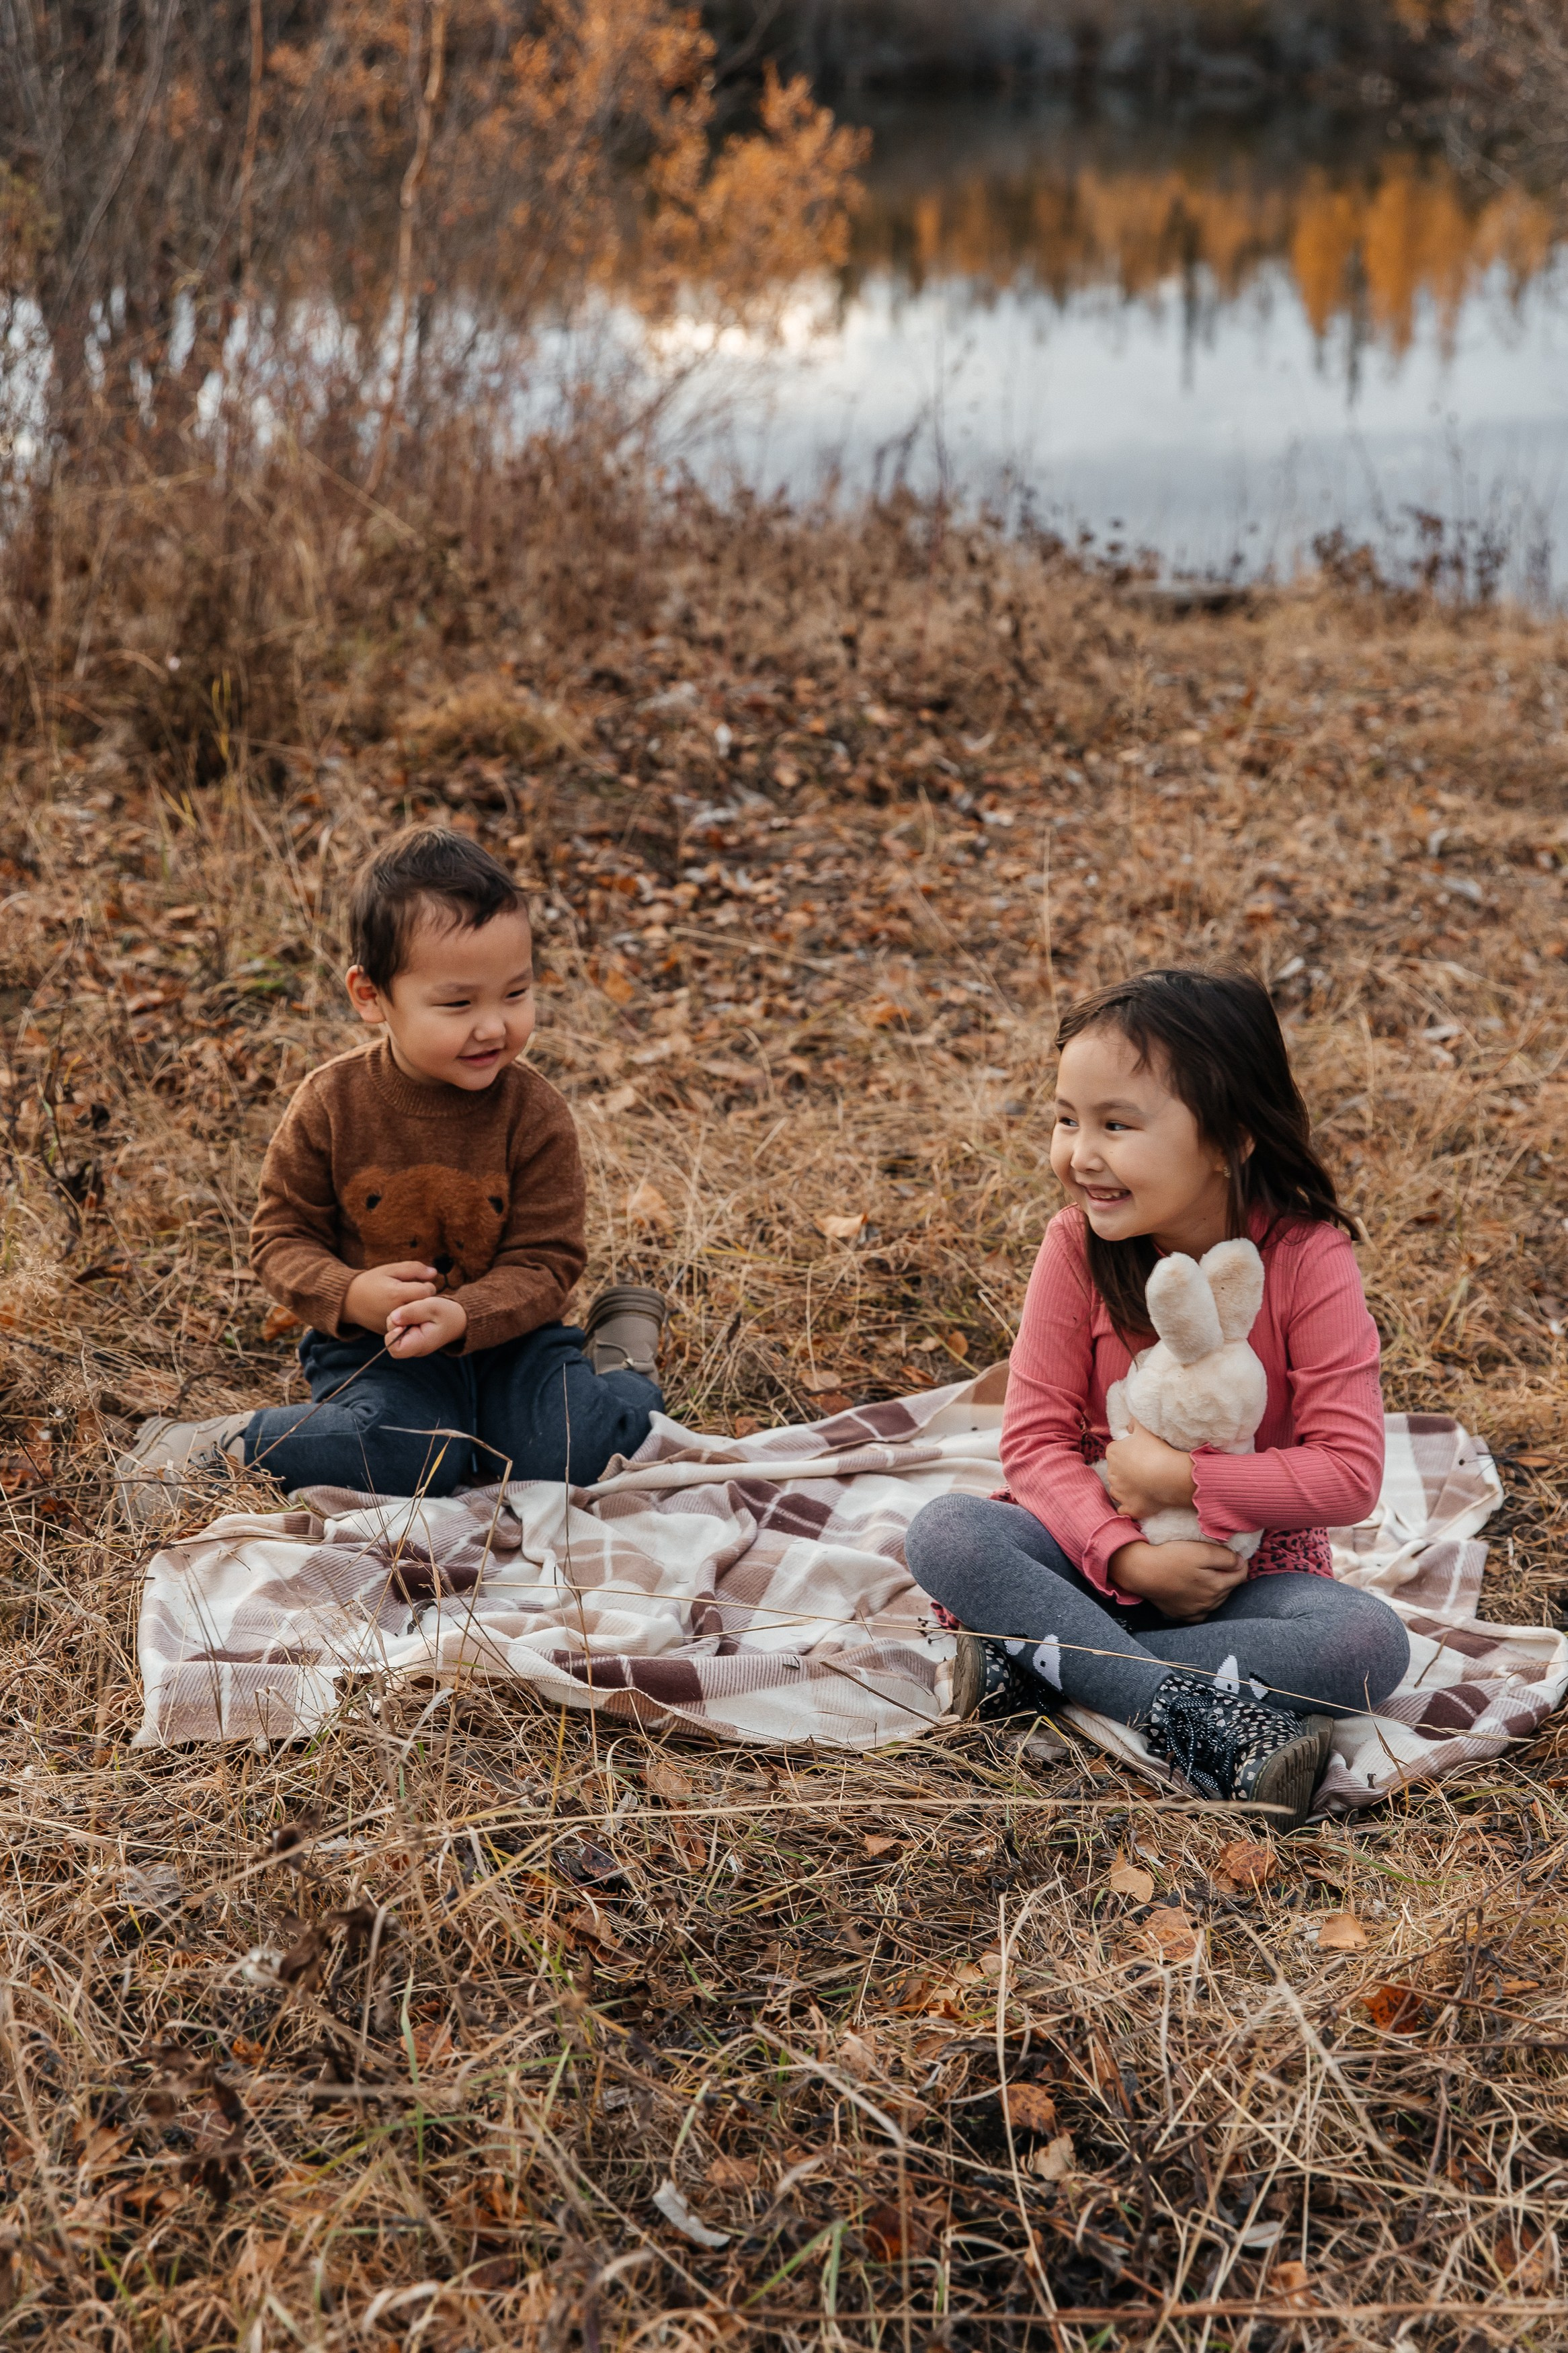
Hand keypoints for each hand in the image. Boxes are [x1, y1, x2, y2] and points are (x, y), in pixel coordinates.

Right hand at [343, 1262, 437, 1333]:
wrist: (348, 1301)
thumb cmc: (370, 1282)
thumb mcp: (390, 1269)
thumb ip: (414, 1269)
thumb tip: (434, 1273)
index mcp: (397, 1293)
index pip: (427, 1291)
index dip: (427, 1285)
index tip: (420, 1283)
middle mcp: (397, 1311)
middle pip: (425, 1306)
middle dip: (424, 1299)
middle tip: (414, 1293)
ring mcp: (393, 1324)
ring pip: (418, 1318)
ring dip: (417, 1310)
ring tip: (407, 1302)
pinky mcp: (390, 1332)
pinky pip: (408, 1326)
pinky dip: (409, 1320)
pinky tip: (402, 1312)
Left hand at [386, 1294, 467, 1357]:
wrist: (459, 1318)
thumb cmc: (447, 1312)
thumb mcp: (431, 1306)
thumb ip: (412, 1311)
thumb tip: (393, 1318)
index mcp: (421, 1344)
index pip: (395, 1349)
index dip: (392, 1335)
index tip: (402, 1322)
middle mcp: (415, 1349)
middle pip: (391, 1341)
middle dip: (395, 1324)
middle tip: (410, 1313)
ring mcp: (413, 1345)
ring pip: (393, 1334)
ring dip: (399, 1321)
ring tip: (414, 1313)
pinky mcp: (411, 1338)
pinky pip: (398, 1331)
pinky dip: (402, 1322)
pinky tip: (413, 1316)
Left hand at [1104, 1420, 1196, 1518]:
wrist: (1168, 1476)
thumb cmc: (1156, 1450)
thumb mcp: (1144, 1429)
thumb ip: (1134, 1424)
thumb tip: (1129, 1424)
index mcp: (1113, 1453)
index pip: (1115, 1452)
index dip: (1127, 1454)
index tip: (1139, 1455)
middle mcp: (1112, 1473)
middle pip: (1115, 1471)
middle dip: (1125, 1471)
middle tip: (1143, 1470)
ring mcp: (1119, 1492)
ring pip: (1117, 1490)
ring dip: (1126, 1489)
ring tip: (1142, 1486)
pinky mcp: (1129, 1508)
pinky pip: (1124, 1510)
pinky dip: (1128, 1508)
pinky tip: (1138, 1503)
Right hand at [1109, 1538, 1247, 1622]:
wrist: (1142, 1572)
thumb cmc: (1172, 1557)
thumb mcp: (1201, 1551)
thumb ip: (1225, 1558)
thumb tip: (1241, 1563)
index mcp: (1217, 1586)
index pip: (1240, 1575)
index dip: (1241, 1563)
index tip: (1235, 1554)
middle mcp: (1209, 1602)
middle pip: (1229, 1588)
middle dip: (1229, 1576)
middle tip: (1220, 1562)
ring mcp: (1195, 1611)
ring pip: (1216, 1601)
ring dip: (1217, 1589)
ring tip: (1208, 1576)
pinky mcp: (1181, 1614)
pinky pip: (1199, 1613)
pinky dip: (1202, 1604)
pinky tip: (1197, 1595)